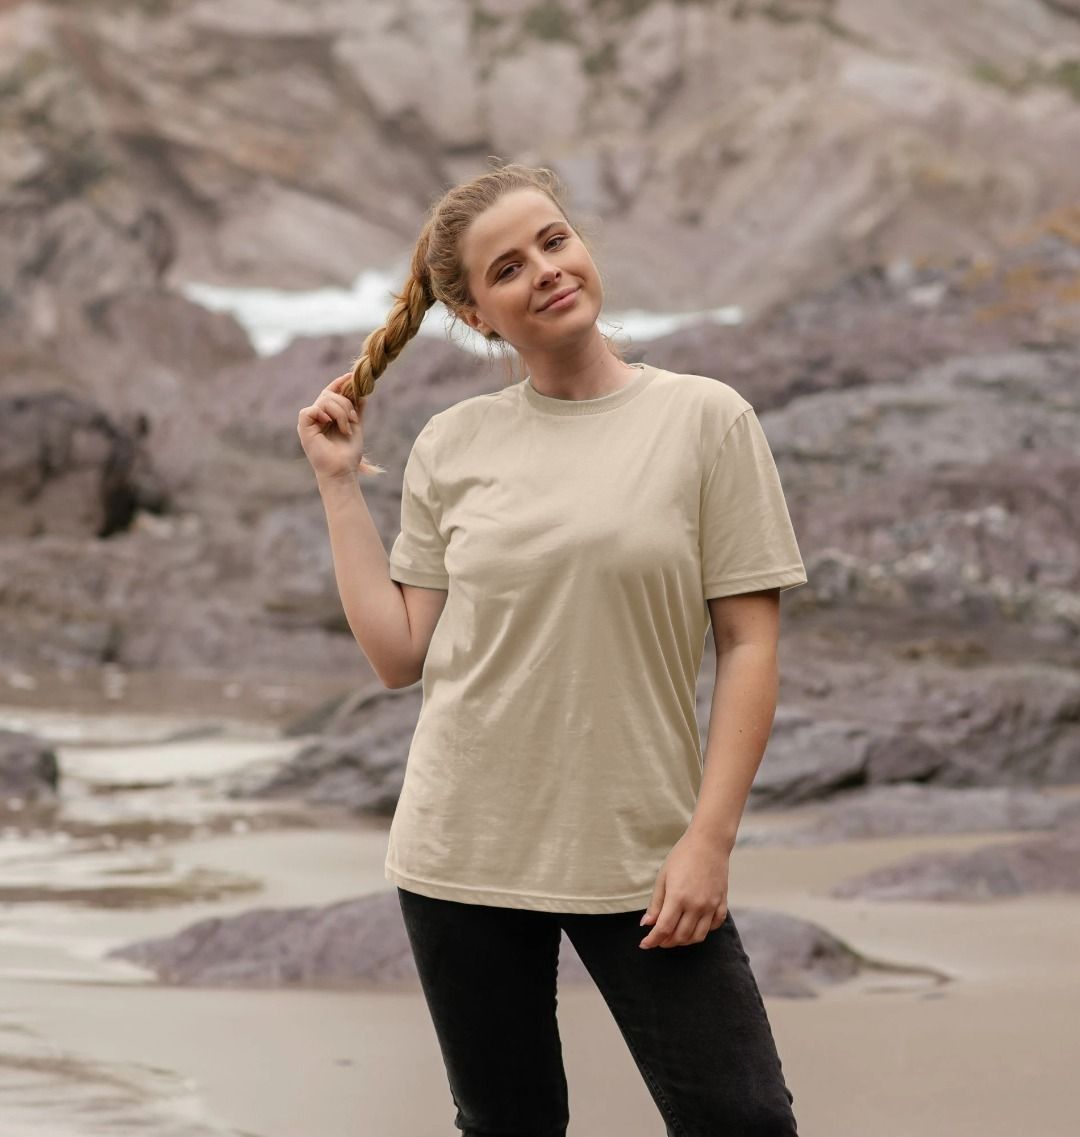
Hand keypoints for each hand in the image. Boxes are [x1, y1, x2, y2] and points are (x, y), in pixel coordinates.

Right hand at [297, 373, 369, 480]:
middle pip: (329, 394)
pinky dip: (323, 413)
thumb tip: (362, 393)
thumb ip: (357, 410)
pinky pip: (311, 410)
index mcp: (327, 415)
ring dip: (341, 413)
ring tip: (346, 429)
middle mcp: (317, 416)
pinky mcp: (303, 427)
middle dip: (345, 403)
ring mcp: (310, 422)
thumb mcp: (356, 427)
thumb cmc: (348, 453)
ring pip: (324, 400)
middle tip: (354, 420)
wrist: (343, 470)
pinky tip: (329, 423)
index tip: (351, 376)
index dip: (339, 383)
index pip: (330, 392)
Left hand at [638, 829, 729, 948]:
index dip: (652, 940)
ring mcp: (711, 906)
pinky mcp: (722, 903)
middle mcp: (696, 905)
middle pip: (680, 936)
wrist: (709, 843)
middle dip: (666, 942)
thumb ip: (656, 903)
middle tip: (658, 939)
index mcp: (678, 897)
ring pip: (698, 936)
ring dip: (684, 941)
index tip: (644, 944)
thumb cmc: (682, 856)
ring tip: (674, 936)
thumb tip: (647, 924)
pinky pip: (714, 926)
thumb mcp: (663, 877)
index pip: (664, 929)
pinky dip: (703, 931)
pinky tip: (693, 926)